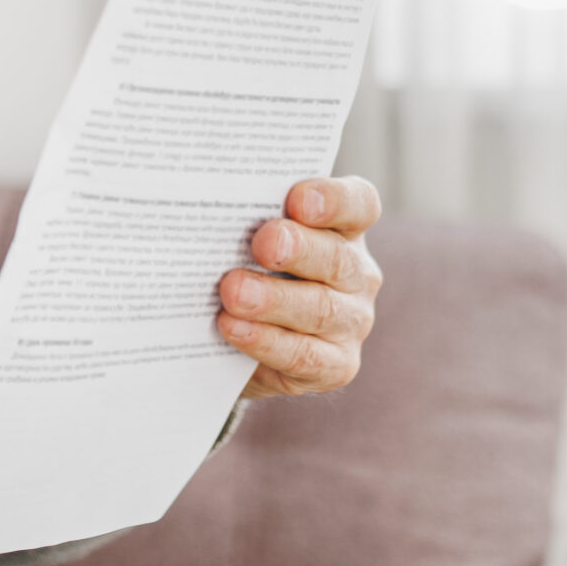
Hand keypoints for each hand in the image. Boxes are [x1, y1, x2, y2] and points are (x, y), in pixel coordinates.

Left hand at [218, 177, 382, 398]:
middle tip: (263, 242)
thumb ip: (246, 222)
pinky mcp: (336, 366)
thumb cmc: (248, 273)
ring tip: (233, 292)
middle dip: (298, 248)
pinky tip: (233, 328)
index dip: (334, 200)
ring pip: (320, 309)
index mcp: (343, 230)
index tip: (298, 199)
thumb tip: (208, 208)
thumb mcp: (249, 243)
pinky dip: (266, 341)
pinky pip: (304, 355)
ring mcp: (351, 321)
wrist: (241, 348)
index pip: (358, 204)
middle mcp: (356, 274)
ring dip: (274, 300)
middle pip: (337, 257)